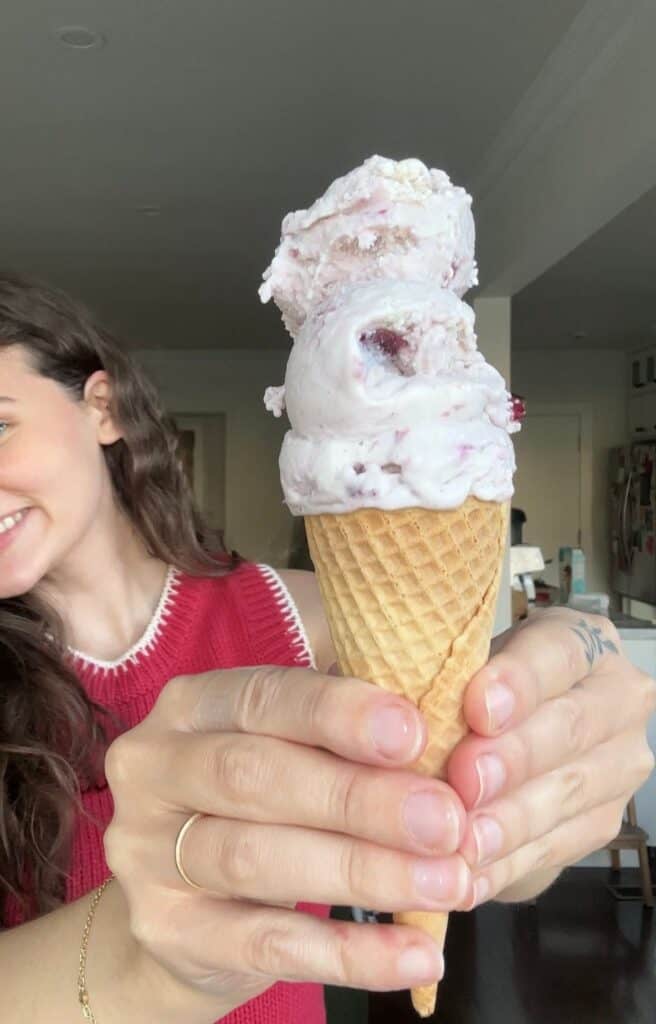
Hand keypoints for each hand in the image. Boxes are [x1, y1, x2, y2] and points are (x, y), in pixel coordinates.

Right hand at [104, 664, 471, 1010]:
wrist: (187, 902)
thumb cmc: (264, 796)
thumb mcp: (291, 744)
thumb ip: (346, 724)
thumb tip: (445, 709)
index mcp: (191, 704)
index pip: (262, 696)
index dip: (337, 713)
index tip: (414, 733)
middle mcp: (153, 768)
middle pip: (254, 776)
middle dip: (357, 798)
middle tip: (446, 821)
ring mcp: (145, 852)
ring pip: (256, 860)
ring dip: (363, 873)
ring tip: (447, 882)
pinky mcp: (165, 929)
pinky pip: (263, 945)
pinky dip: (346, 953)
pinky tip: (414, 955)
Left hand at [447, 608, 655, 903]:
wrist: (499, 735)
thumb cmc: (470, 687)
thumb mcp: (460, 665)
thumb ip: (447, 680)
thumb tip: (405, 712)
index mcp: (579, 641)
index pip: (558, 652)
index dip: (518, 682)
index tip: (476, 707)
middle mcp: (614, 696)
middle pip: (570, 726)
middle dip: (513, 759)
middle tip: (465, 782)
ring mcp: (617, 763)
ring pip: (569, 793)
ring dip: (510, 822)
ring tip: (463, 840)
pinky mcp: (601, 823)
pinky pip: (556, 848)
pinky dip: (506, 865)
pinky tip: (468, 875)